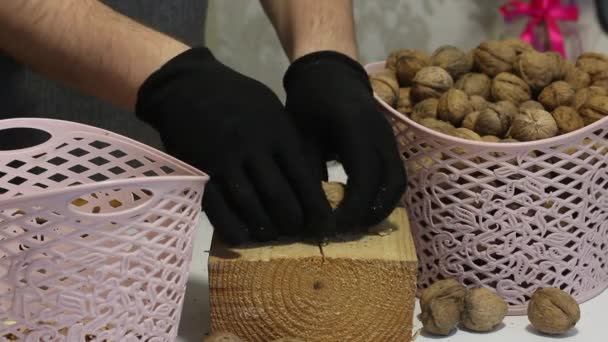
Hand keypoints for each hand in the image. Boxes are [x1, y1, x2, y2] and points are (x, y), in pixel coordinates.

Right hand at [136, 47, 332, 244]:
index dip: (316, 208)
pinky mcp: (199, 172)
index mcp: (277, 132)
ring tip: (273, 235)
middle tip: (297, 233)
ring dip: (265, 228)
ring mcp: (224, 161)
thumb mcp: (271, 110)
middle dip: (293, 223)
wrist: (188, 84)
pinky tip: (243, 238)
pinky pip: (217, 209)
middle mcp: (253, 148)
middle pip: (279, 197)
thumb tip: (311, 182)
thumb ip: (289, 143)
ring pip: (251, 207)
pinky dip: (232, 228)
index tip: (324, 226)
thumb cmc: (238, 99)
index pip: (303, 178)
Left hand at [284, 51, 406, 231]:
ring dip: (381, 207)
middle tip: (346, 231)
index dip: (352, 209)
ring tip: (355, 224)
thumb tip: (310, 213)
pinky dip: (383, 195)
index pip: (365, 178)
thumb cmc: (309, 102)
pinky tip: (361, 207)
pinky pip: (395, 175)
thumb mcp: (300, 136)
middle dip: (371, 213)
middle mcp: (381, 134)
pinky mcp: (391, 143)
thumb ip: (307, 171)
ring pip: (399, 182)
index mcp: (356, 129)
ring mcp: (390, 138)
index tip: (331, 226)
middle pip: (392, 184)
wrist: (330, 73)